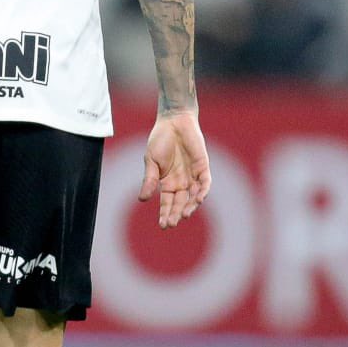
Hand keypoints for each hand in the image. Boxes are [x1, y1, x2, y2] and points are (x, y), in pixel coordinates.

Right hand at [140, 110, 211, 228]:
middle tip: (172, 224)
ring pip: (193, 196)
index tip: (163, 225)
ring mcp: (193, 175)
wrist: (173, 121)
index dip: (165, 213)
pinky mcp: (203, 167)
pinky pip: (205, 183)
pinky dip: (202, 192)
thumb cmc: (160, 139)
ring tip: (185, 215)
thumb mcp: (151, 161)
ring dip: (190, 206)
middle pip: (180, 203)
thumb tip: (142, 199)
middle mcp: (181, 182)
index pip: (167, 202)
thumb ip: (149, 180)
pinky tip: (197, 199)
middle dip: (176, 214)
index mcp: (167, 182)